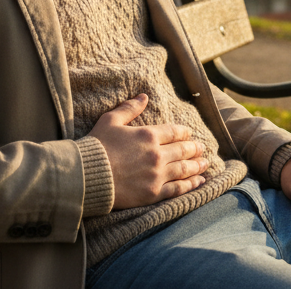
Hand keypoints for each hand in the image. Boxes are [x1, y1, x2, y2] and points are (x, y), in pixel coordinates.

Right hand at [87, 94, 207, 208]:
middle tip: (202, 148)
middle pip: (184, 150)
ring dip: (198, 166)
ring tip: (205, 163)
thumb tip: (144, 96)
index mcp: (148, 135)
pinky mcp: (153, 193)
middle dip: (195, 148)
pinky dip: (191, 185)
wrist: (85, 176)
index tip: (189, 134)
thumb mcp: (110, 120)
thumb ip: (130, 108)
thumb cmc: (96, 146)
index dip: (185, 132)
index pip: (175, 132)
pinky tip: (199, 182)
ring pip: (185, 169)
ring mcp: (157, 175)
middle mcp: (157, 155)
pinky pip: (178, 189)